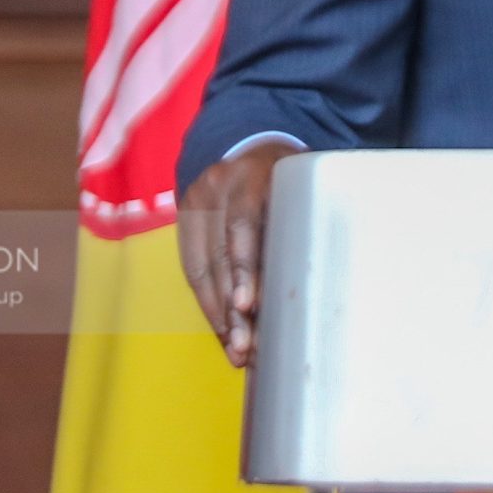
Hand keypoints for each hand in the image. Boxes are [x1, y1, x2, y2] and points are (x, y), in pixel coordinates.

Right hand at [177, 139, 301, 366]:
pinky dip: (209, 304)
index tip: (248, 305)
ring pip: (201, 268)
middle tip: (247, 349)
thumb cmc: (289, 174)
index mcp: (253, 174)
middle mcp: (217, 185)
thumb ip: (301, 220)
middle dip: (233, 308)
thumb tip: (309, 286)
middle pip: (220, 255)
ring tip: (237, 352)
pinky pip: (192, 268)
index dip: (244, 267)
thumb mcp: (301, 184)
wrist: (247, 139)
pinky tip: (223, 331)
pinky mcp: (183, 216)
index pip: (243, 224)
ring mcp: (195, 199)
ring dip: (219, 316)